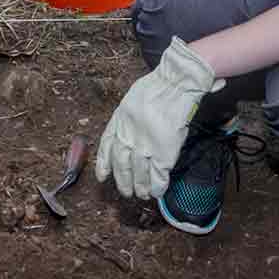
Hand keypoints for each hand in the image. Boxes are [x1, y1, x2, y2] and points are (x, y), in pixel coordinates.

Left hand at [94, 37, 222, 199]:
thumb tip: (129, 132)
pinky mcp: (163, 152)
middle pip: (122, 166)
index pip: (107, 148)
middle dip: (124, 182)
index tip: (102, 176)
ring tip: (143, 194)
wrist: (176, 83)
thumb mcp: (132, 99)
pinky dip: (158, 186)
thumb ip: (128, 118)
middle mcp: (129, 136)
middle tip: (127, 192)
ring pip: (139, 174)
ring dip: (141, 187)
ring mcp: (145, 146)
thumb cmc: (159, 86)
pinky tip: (158, 191)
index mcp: (119, 122)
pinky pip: (158, 175)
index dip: (104, 164)